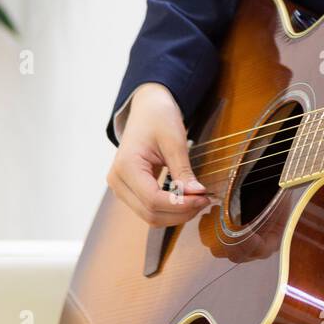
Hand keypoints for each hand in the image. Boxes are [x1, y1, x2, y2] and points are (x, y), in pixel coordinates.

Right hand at [107, 83, 212, 226]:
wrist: (148, 108)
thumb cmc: (159, 118)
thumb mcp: (174, 141)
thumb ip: (183, 170)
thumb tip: (197, 194)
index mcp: (125, 167)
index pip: (152, 199)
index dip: (180, 204)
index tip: (204, 198)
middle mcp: (117, 181)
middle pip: (150, 213)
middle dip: (180, 212)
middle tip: (205, 201)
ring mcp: (121, 187)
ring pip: (149, 216)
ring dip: (176, 214)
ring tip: (198, 200)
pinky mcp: (130, 189)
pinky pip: (149, 208)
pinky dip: (169, 208)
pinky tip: (187, 199)